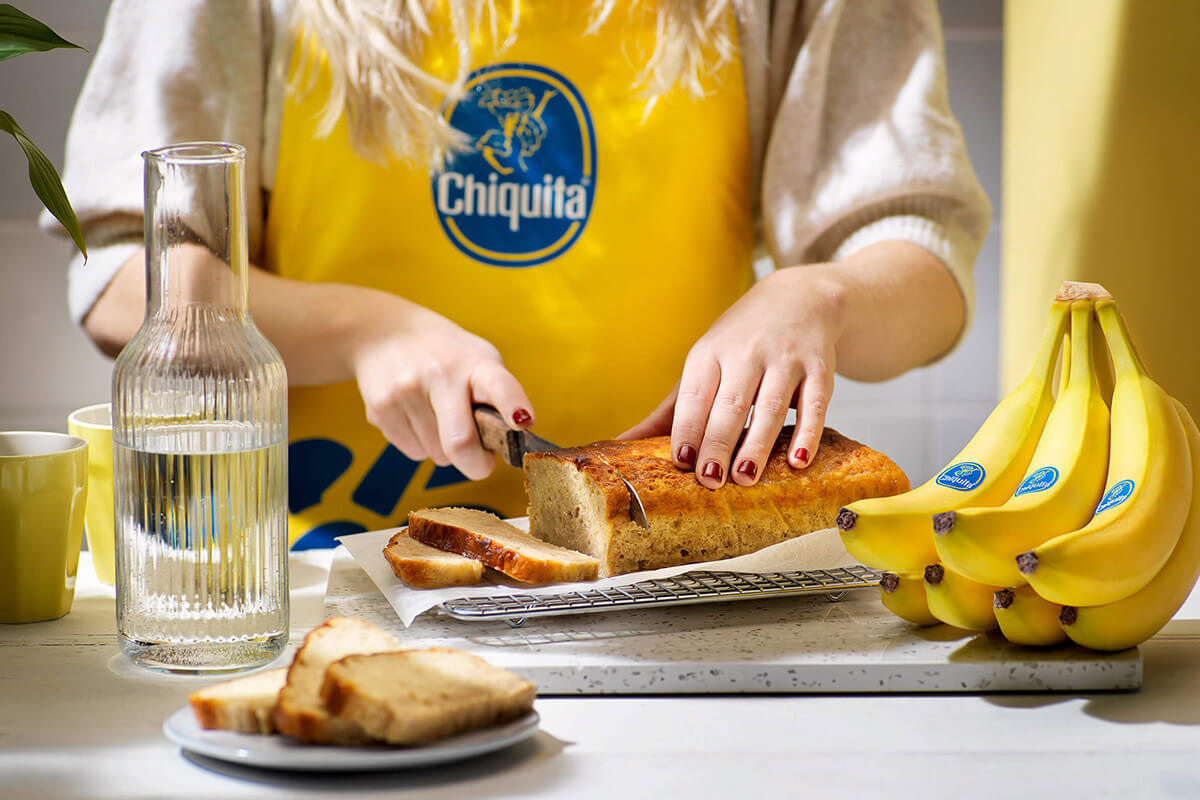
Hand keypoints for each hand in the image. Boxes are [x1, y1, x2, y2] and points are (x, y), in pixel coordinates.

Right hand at [348, 291, 533, 479]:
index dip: (513, 406)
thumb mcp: (478, 359)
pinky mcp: (380, 408)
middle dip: (476, 464)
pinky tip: (415, 415)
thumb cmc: (444, 354)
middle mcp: (440, 374)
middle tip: (480, 460)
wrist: (382, 332)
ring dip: (444, 449)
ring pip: (437, 455)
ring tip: (437, 416)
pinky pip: (413, 452)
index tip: (522, 422)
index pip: (500, 385)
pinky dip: (421, 445)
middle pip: (461, 443)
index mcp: (476, 363)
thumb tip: (508, 444)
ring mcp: (406, 391)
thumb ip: (497, 397)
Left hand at [622, 266, 845, 488]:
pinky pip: (815, 404)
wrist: (799, 299)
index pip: (695, 395)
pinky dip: (807, 434)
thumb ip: (672, 411)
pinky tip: (797, 461)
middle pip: (731, 404)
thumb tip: (624, 445)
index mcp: (710, 354)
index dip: (687, 428)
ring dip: (758, 444)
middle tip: (710, 480)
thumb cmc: (741, 342)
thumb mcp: (703, 364)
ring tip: (746, 478)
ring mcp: (785, 360)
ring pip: (771, 406)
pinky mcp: (819, 369)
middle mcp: (746, 354)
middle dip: (718, 442)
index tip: (681, 462)